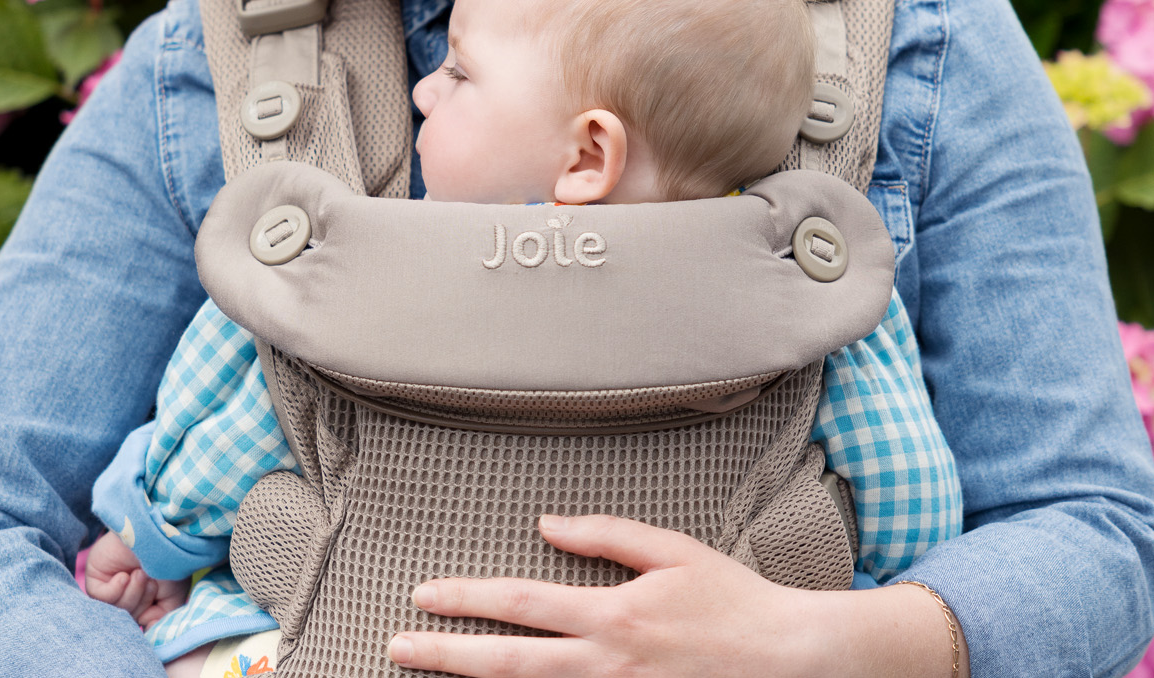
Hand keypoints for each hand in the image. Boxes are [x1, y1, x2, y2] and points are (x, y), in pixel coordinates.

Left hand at [84, 530, 187, 628]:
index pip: (138, 625)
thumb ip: (160, 620)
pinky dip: (116, 590)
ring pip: (114, 612)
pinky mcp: (96, 577)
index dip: (148, 620)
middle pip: (127, 620)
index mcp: (144, 599)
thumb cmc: (172, 561)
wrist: (162, 531)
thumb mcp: (173, 597)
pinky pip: (101, 599)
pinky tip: (125, 575)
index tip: (158, 606)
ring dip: (132, 596)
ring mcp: (110, 586)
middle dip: (142, 604)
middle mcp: (126, 593)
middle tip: (153, 582)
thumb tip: (144, 630)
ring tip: (141, 574)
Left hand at [386, 515, 955, 677]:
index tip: (423, 595)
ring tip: (429, 675)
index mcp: (613, 616)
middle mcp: (606, 665)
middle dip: (446, 656)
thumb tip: (546, 524)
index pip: (521, 605)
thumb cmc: (734, 602)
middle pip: (508, 663)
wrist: (790, 661)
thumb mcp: (673, 552)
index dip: (465, 600)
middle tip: (396, 649)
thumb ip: (605, 536)